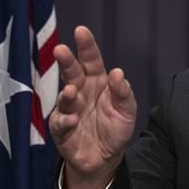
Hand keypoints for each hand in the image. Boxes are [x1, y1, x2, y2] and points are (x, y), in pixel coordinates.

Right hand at [49, 26, 136, 188]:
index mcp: (98, 82)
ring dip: (66, 93)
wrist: (107, 157)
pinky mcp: (62, 129)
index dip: (86, 46)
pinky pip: (61, 122)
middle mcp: (81, 92)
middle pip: (72, 73)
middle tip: (61, 50)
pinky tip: (74, 119)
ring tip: (72, 90)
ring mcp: (70, 109)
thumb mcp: (127, 109)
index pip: (92, 61)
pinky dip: (67, 120)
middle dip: (66, 61)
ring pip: (64, 96)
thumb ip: (123, 92)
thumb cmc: (116, 127)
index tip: (81, 31)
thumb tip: (117, 73)